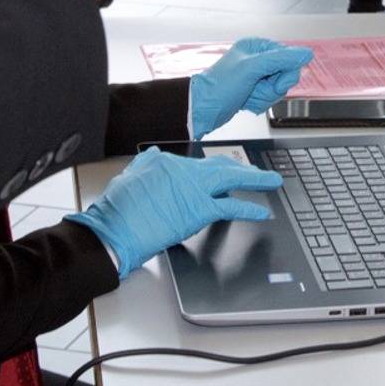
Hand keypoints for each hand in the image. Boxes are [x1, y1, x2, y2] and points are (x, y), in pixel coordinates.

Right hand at [66, 147, 281, 279]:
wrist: (113, 232)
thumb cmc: (116, 211)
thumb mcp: (128, 177)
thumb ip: (144, 164)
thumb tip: (151, 154)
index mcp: (166, 162)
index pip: (198, 165)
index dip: (214, 171)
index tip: (224, 175)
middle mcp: (183, 170)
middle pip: (221, 166)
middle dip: (243, 169)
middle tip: (259, 171)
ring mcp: (193, 189)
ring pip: (231, 178)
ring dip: (254, 179)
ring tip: (271, 180)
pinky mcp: (199, 210)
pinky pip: (231, 206)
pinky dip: (249, 208)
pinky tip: (261, 210)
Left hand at [189, 39, 315, 137]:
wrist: (202, 110)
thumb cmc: (219, 87)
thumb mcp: (252, 69)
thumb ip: (281, 59)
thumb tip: (305, 53)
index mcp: (257, 46)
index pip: (289, 57)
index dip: (286, 72)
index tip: (275, 81)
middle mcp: (257, 59)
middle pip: (286, 73)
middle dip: (273, 87)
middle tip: (257, 88)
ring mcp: (256, 76)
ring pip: (279, 88)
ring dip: (265, 96)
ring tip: (249, 95)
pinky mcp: (254, 90)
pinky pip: (270, 97)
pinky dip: (260, 102)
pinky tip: (247, 101)